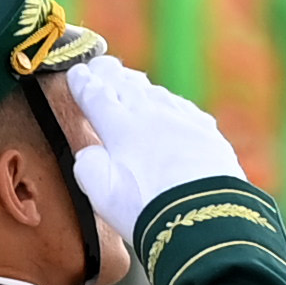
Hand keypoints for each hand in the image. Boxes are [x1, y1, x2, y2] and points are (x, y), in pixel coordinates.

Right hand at [63, 55, 245, 244]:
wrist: (208, 219)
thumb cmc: (150, 210)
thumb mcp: (102, 194)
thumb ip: (88, 167)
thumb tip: (90, 153)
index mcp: (120, 127)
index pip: (96, 96)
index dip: (83, 82)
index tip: (76, 72)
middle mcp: (152, 115)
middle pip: (126, 85)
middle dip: (110, 73)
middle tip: (101, 65)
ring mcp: (183, 121)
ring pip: (157, 93)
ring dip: (140, 86)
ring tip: (132, 81)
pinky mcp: (208, 134)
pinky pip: (184, 109)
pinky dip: (171, 104)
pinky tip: (172, 107)